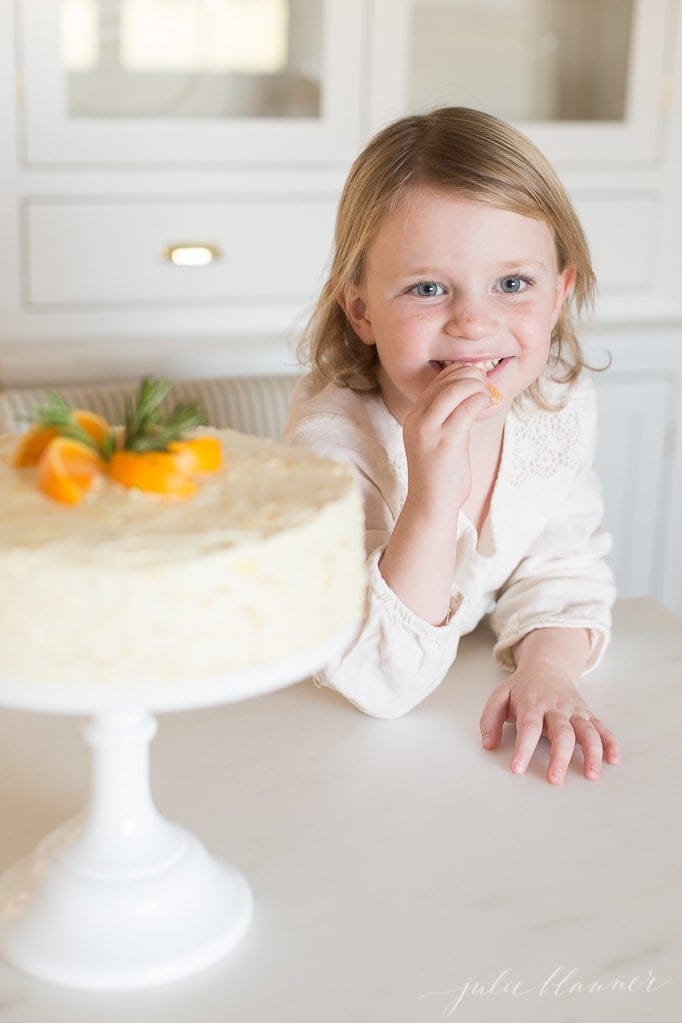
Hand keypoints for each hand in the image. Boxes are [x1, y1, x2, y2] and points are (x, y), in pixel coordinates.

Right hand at [402, 364, 492, 515]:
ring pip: (454, 390)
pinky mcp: (445, 441)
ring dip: (476, 386)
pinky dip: (480, 400)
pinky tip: (487, 404)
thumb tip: (471, 394)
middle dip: (470, 375)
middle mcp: (416, 419)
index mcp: (413, 416)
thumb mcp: (436, 439)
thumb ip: (446, 417)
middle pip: (444, 381)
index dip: (459, 372)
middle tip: (485, 384)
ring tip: (487, 395)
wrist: (430, 503)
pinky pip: (466, 408)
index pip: (436, 381)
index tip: (476, 378)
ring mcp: (428, 430)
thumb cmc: (439, 473)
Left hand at [479, 665, 620, 784]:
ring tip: (591, 774)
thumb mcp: (499, 696)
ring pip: (587, 731)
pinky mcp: (587, 715)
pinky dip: (611, 743)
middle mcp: (556, 708)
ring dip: (592, 753)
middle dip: (560, 757)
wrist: (547, 666)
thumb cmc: (522, 688)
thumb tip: (488, 744)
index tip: (518, 769)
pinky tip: (613, 759)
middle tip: (555, 779)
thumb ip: (490, 719)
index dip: (524, 748)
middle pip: (562, 732)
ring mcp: (575, 711)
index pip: (529, 727)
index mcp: (532, 703)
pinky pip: (602, 728)